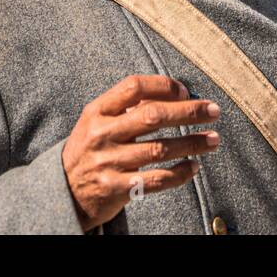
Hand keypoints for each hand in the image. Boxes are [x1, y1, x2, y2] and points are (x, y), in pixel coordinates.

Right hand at [61, 74, 221, 230]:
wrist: (62, 190)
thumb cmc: (90, 147)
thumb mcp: (98, 121)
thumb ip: (129, 107)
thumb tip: (176, 94)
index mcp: (97, 111)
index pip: (134, 87)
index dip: (164, 86)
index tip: (186, 91)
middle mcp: (101, 135)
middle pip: (152, 117)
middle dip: (188, 112)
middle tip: (213, 111)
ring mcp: (108, 163)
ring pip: (160, 150)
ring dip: (192, 143)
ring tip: (214, 139)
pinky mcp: (116, 189)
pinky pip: (156, 180)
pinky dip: (179, 173)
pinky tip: (194, 167)